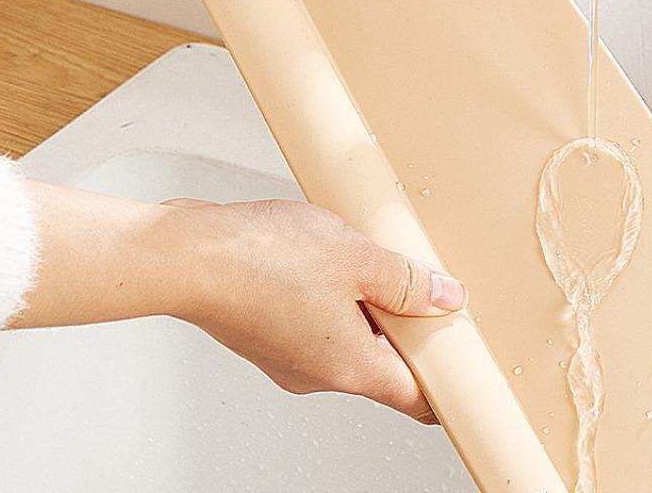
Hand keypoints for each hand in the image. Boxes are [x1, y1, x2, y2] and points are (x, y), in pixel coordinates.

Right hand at [11, 182, 465, 424]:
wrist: (186, 255)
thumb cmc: (261, 259)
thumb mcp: (356, 257)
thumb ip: (406, 282)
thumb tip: (443, 297)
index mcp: (350, 366)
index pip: (416, 397)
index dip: (447, 381)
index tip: (464, 358)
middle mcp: (319, 374)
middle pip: (384, 362)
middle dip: (404, 322)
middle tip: (414, 277)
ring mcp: (289, 357)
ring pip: (348, 337)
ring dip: (364, 301)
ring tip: (360, 254)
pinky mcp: (267, 335)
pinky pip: (316, 322)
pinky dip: (331, 295)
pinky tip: (322, 256)